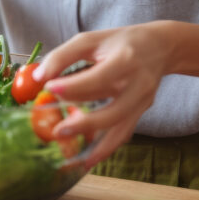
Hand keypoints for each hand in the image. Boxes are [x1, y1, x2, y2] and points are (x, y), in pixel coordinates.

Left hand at [32, 23, 171, 168]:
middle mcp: (138, 84)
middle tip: (57, 131)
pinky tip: (90, 158)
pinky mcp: (141, 111)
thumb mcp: (92, 39)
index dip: (73, 86)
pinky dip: (108, 148)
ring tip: (75, 159)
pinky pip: (124, 133)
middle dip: (85, 123)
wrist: (160, 47)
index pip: (98, 78)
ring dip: (98, 146)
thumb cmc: (120, 42)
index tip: (49, 89)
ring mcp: (142, 101)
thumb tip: (38, 77)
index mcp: (125, 60)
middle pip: (113, 111)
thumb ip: (63, 55)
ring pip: (121, 128)